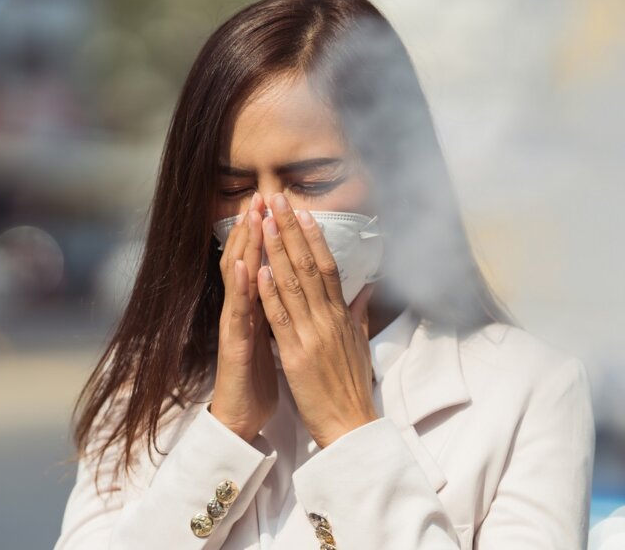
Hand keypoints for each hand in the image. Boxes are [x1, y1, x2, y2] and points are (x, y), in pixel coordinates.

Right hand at [211, 192, 278, 443]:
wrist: (241, 416)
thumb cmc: (258, 377)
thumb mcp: (279, 338)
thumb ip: (288, 311)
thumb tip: (302, 292)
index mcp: (262, 307)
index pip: (268, 263)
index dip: (276, 235)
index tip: (285, 206)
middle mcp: (245, 310)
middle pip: (249, 261)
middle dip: (256, 229)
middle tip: (262, 197)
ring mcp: (236, 325)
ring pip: (238, 279)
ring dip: (244, 246)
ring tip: (250, 218)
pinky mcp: (233, 345)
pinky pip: (237, 313)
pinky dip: (240, 288)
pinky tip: (243, 266)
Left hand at [256, 192, 378, 448]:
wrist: (351, 424)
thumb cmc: (352, 387)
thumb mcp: (360, 344)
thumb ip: (358, 314)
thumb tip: (364, 290)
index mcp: (342, 316)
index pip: (328, 267)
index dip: (314, 237)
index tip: (302, 212)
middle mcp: (329, 319)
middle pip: (309, 266)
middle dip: (292, 230)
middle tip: (279, 199)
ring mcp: (313, 335)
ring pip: (293, 285)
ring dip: (277, 250)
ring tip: (266, 221)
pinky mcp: (297, 355)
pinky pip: (281, 318)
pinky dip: (270, 292)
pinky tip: (260, 269)